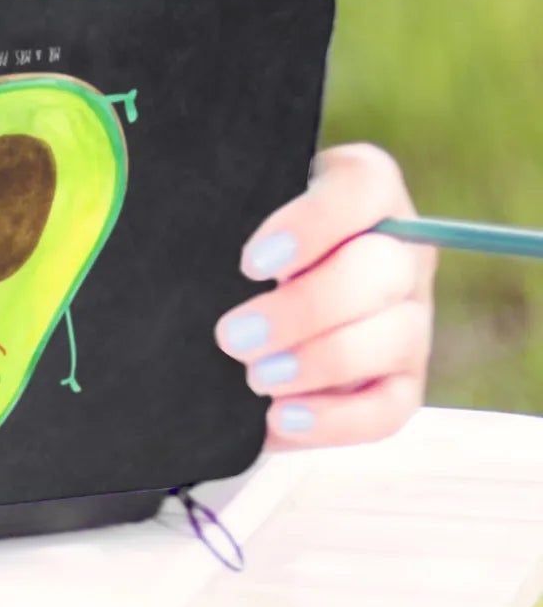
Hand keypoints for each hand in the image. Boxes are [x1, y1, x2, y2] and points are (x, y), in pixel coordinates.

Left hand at [213, 141, 435, 448]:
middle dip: (304, 309)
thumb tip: (197, 237)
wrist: (245, 293)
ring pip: (391, 339)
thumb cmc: (237, 234)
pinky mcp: (402, 381)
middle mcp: (401, 252)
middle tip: (233, 336)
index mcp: (366, 188)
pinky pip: (389, 408)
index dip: (312, 226)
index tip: (251, 264)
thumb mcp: (239, 206)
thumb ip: (233, 208)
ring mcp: (410, 319)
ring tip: (254, 378)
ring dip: (318, 362)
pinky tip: (280, 418)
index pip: (362, 187)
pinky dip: (336, 419)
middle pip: (381, 271)